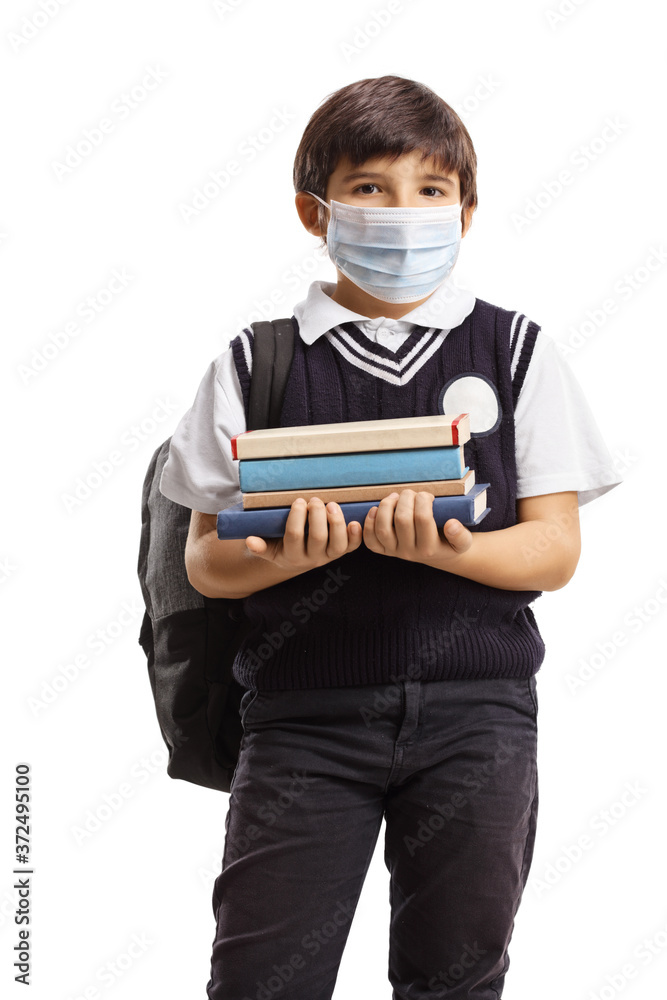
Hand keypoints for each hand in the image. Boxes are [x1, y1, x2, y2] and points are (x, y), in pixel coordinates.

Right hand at [245, 497, 361, 568]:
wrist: (297, 560)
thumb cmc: (281, 546)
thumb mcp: (269, 548)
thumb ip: (259, 546)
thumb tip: (249, 540)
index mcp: (292, 555)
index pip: (294, 536)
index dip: (297, 517)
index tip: (298, 501)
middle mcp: (312, 559)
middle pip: (317, 537)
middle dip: (317, 516)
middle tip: (315, 500)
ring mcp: (329, 556)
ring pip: (337, 544)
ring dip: (337, 523)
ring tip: (332, 505)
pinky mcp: (342, 552)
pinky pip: (352, 547)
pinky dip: (355, 536)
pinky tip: (355, 522)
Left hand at [362, 490, 473, 563]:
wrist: (438, 555)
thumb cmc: (449, 541)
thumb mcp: (463, 542)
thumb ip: (461, 535)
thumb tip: (451, 524)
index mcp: (430, 548)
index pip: (423, 519)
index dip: (423, 500)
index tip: (427, 495)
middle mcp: (410, 552)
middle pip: (402, 520)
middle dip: (406, 499)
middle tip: (411, 493)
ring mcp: (394, 552)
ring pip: (383, 529)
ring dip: (386, 507)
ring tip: (394, 497)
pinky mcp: (383, 550)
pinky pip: (370, 540)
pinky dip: (369, 523)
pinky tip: (375, 510)